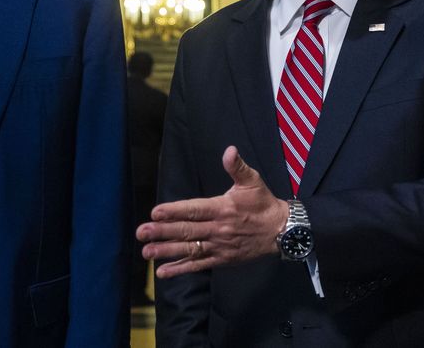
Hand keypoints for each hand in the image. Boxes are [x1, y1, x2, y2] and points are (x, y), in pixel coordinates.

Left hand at [136, 146, 289, 278]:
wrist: (282, 232)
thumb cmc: (263, 204)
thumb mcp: (253, 182)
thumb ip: (237, 167)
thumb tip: (229, 150)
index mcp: (222, 208)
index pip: (194, 210)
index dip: (174, 211)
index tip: (156, 213)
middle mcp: (218, 229)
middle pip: (187, 231)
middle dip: (163, 232)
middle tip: (141, 233)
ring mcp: (219, 247)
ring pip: (190, 249)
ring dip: (167, 251)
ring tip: (146, 252)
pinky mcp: (222, 260)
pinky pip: (199, 265)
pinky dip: (181, 269)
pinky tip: (163, 272)